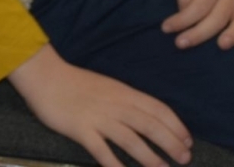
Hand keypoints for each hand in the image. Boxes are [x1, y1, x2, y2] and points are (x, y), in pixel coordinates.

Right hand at [10, 45, 191, 166]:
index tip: (188, 141)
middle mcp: (115, 105)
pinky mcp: (81, 129)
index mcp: (123, 92)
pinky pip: (101, 150)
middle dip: (171, 143)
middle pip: (149, 125)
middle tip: (185, 158)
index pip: (158, 109)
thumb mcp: (107, 87)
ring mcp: (98, 118)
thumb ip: (126, 101)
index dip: (176, 126)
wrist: (45, 76)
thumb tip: (147, 119)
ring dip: (150, 157)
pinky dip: (115, 164)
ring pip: (130, 139)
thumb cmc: (76, 83)